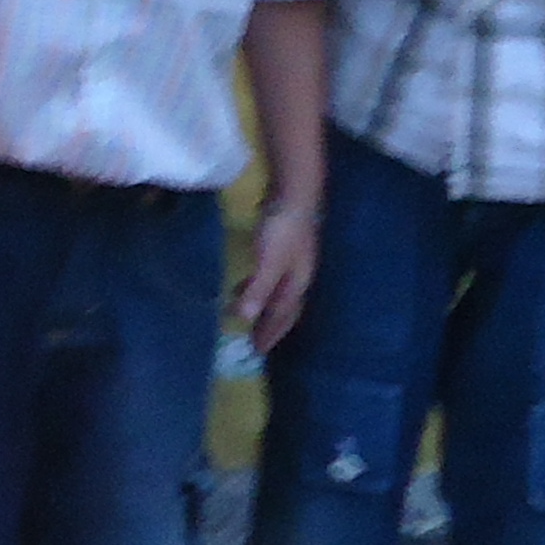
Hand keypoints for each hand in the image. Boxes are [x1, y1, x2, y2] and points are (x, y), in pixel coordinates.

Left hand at [232, 197, 318, 348]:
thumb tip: (245, 319)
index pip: (282, 316)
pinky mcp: (284, 249)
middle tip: (256, 342)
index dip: (270, 333)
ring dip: (264, 307)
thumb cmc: (282, 230)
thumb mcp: (268, 262)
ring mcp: (293, 262)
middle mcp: (299, 277)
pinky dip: (260, 288)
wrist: (295, 194)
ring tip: (246, 316)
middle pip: (285, 309)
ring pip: (279, 294)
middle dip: (272, 326)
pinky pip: (272, 279)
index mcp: (298, 284)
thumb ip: (258, 289)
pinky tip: (246, 284)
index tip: (258, 351)